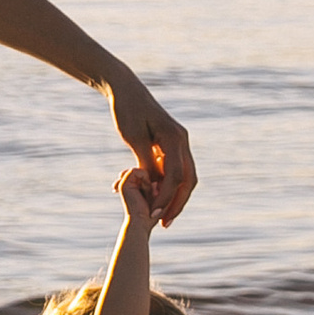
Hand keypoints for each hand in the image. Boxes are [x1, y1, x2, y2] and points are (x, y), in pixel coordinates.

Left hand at [107, 72, 196, 222]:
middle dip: (177, 203)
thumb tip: (154, 186)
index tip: (154, 215)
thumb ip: (146, 162)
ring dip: (174, 197)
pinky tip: (156, 198)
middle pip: (187, 179)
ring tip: (162, 216)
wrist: (126, 90)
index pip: (175, 175)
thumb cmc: (127, 111)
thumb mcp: (134, 139)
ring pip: (184, 176)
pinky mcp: (172, 143)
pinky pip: (175, 169)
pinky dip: (168, 185)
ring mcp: (179, 141)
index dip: (165, 197)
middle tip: (164, 224)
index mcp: (174, 138)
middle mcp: (182, 140)